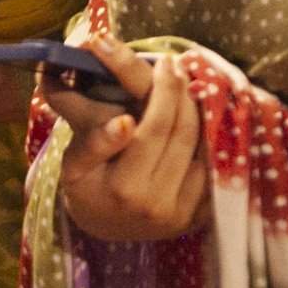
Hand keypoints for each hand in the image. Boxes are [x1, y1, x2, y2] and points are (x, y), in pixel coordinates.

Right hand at [48, 39, 207, 243]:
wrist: (102, 224)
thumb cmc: (85, 183)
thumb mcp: (75, 161)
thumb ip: (95, 140)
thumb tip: (123, 122)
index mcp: (124, 189)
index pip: (155, 129)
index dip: (165, 91)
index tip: (165, 62)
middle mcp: (157, 205)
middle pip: (183, 133)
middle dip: (182, 93)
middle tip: (176, 66)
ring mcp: (181, 213)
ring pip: (203, 147)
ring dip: (198, 110)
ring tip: (185, 85)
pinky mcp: (198, 217)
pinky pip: (213, 168)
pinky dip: (208, 137)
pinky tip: (196, 116)